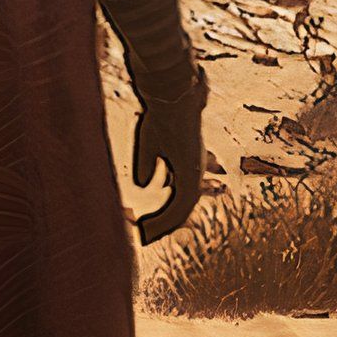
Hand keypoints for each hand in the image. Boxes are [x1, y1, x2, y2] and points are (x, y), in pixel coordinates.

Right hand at [129, 62, 209, 244]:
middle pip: (181, 208)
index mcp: (185, 166)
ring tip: (144, 235)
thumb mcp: (150, 145)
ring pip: (181, 211)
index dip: (164, 212)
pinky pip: (179, 207)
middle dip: (164, 224)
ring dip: (162, 225)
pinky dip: (165, 219)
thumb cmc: (163, 117)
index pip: (177, 196)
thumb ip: (147, 165)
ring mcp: (194, 176)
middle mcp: (193, 173)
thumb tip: (142, 185)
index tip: (146, 224)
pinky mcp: (191, 176)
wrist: (174, 99)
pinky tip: (149, 227)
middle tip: (146, 237)